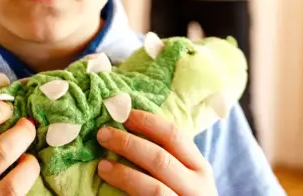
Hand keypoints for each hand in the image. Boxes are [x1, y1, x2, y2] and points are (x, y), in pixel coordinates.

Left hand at [96, 110, 216, 195]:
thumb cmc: (182, 194)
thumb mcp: (185, 176)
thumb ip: (168, 156)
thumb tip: (128, 127)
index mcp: (200, 168)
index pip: (174, 135)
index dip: (147, 122)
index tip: (123, 114)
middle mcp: (197, 188)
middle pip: (160, 159)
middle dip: (128, 144)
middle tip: (103, 134)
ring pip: (153, 188)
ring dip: (124, 174)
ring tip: (102, 165)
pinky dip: (127, 193)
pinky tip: (111, 187)